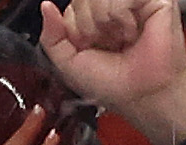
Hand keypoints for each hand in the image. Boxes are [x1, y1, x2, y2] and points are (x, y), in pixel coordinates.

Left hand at [40, 0, 185, 144]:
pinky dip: (121, 16)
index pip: (73, 5)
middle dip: (87, 26)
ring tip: (120, 38)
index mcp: (92, 19)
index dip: (75, 28)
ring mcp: (133, 2)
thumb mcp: (68, 63)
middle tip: (106, 44)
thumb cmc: (111, 82)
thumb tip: (45, 6)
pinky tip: (132, 32)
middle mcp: (112, 7)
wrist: (141, 94)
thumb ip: (51, 36)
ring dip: (103, 21)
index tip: (89, 46)